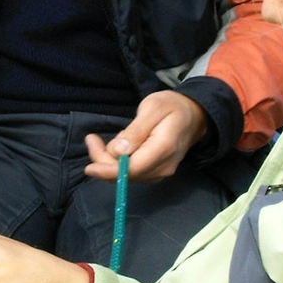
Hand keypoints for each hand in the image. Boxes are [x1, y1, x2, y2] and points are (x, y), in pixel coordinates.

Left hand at [85, 90, 206, 181]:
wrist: (193, 115)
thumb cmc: (171, 107)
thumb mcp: (152, 108)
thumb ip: (136, 131)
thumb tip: (118, 152)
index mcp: (163, 149)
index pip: (132, 170)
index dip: (108, 171)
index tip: (89, 168)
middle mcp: (163, 167)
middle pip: (126, 175)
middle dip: (104, 161)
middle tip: (91, 139)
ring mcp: (160, 172)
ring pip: (126, 176)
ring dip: (109, 160)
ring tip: (105, 138)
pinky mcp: (155, 173)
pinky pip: (131, 173)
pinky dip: (118, 162)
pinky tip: (120, 146)